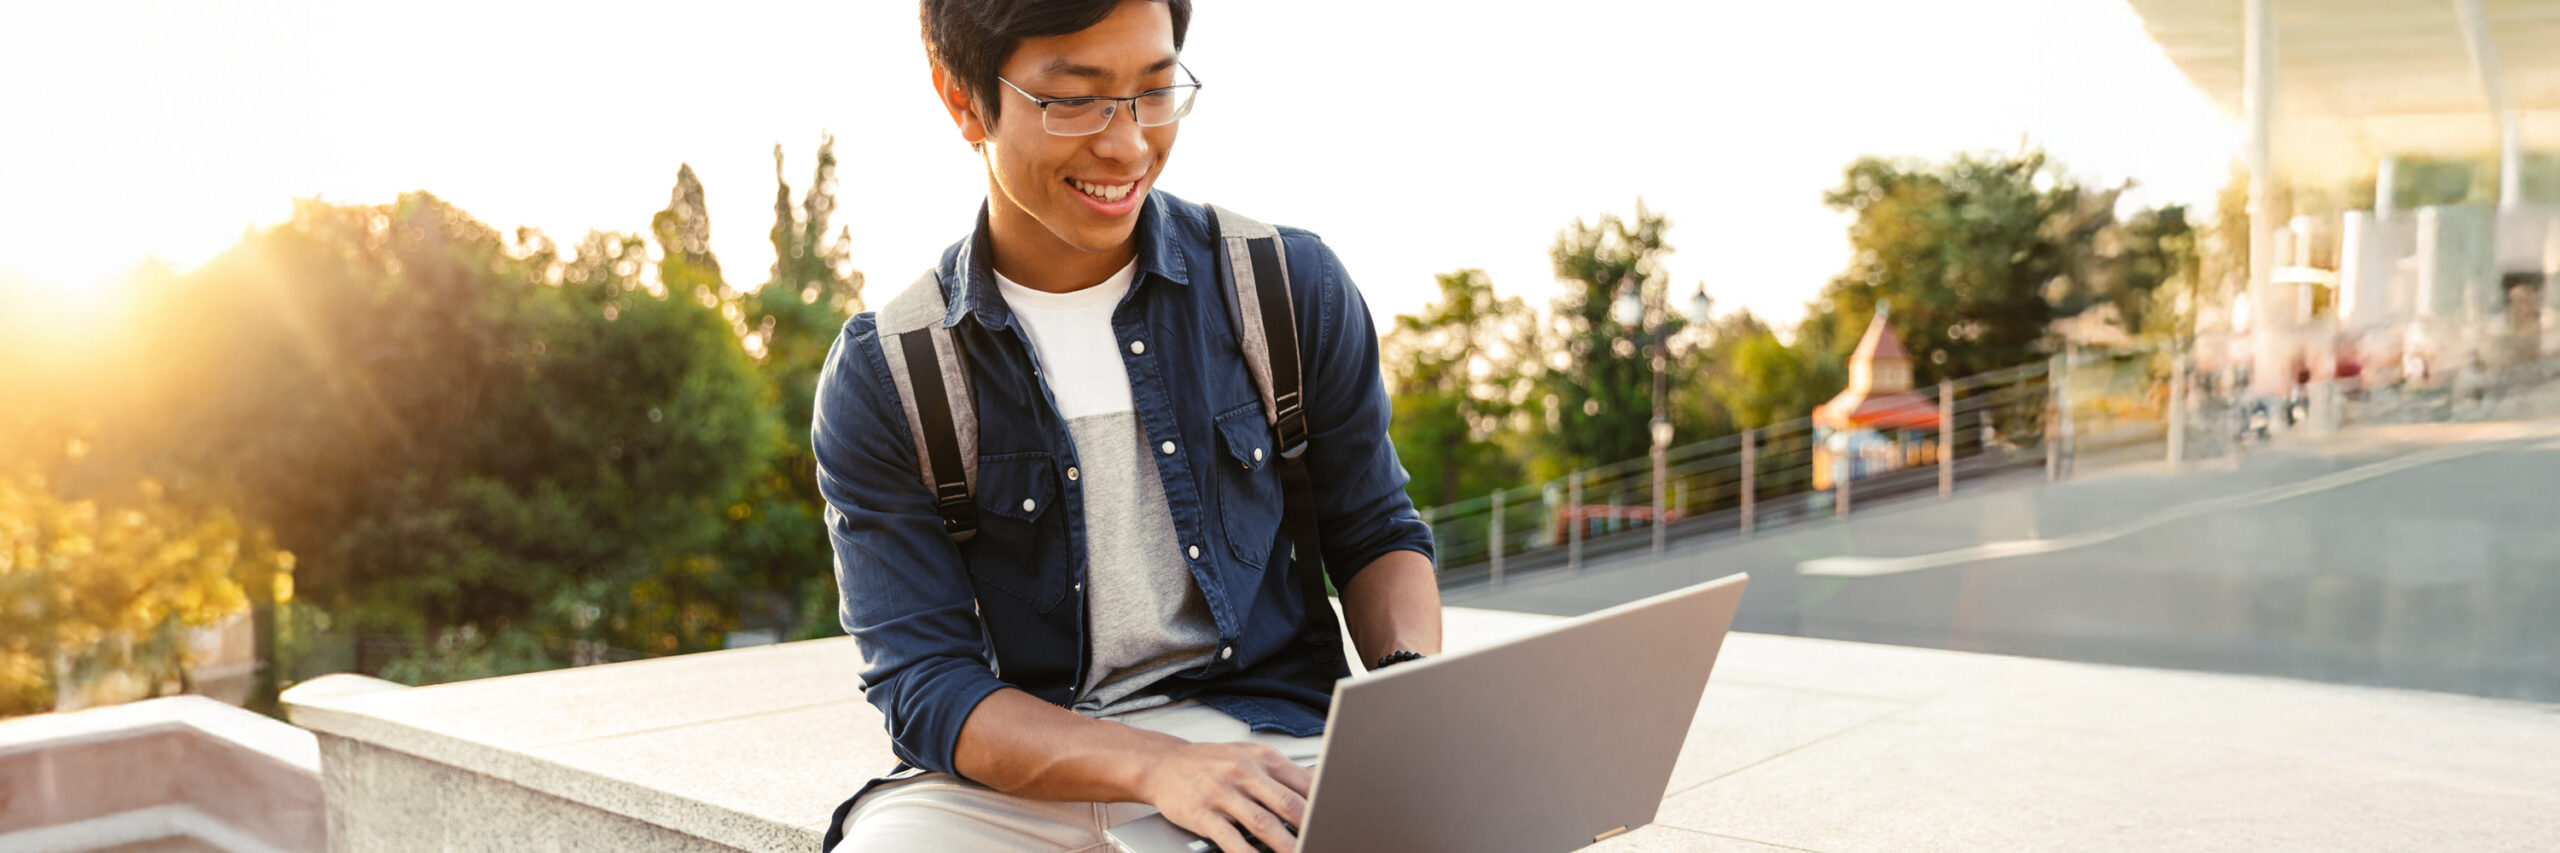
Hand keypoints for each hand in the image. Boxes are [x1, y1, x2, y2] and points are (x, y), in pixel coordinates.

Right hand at [1136, 741, 1310, 852]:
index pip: (1306, 784)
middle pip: (1290, 804)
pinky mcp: (1203, 813)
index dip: (1327, 806)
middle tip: (1327, 840)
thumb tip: (1322, 784)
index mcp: (1264, 759)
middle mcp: (1245, 772)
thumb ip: (1284, 774)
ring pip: (1264, 823)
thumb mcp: (1250, 757)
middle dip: (1313, 828)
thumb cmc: (1212, 763)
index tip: (1341, 822)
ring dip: (1286, 846)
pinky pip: (1230, 839)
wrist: (1163, 763)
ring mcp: (1223, 792)